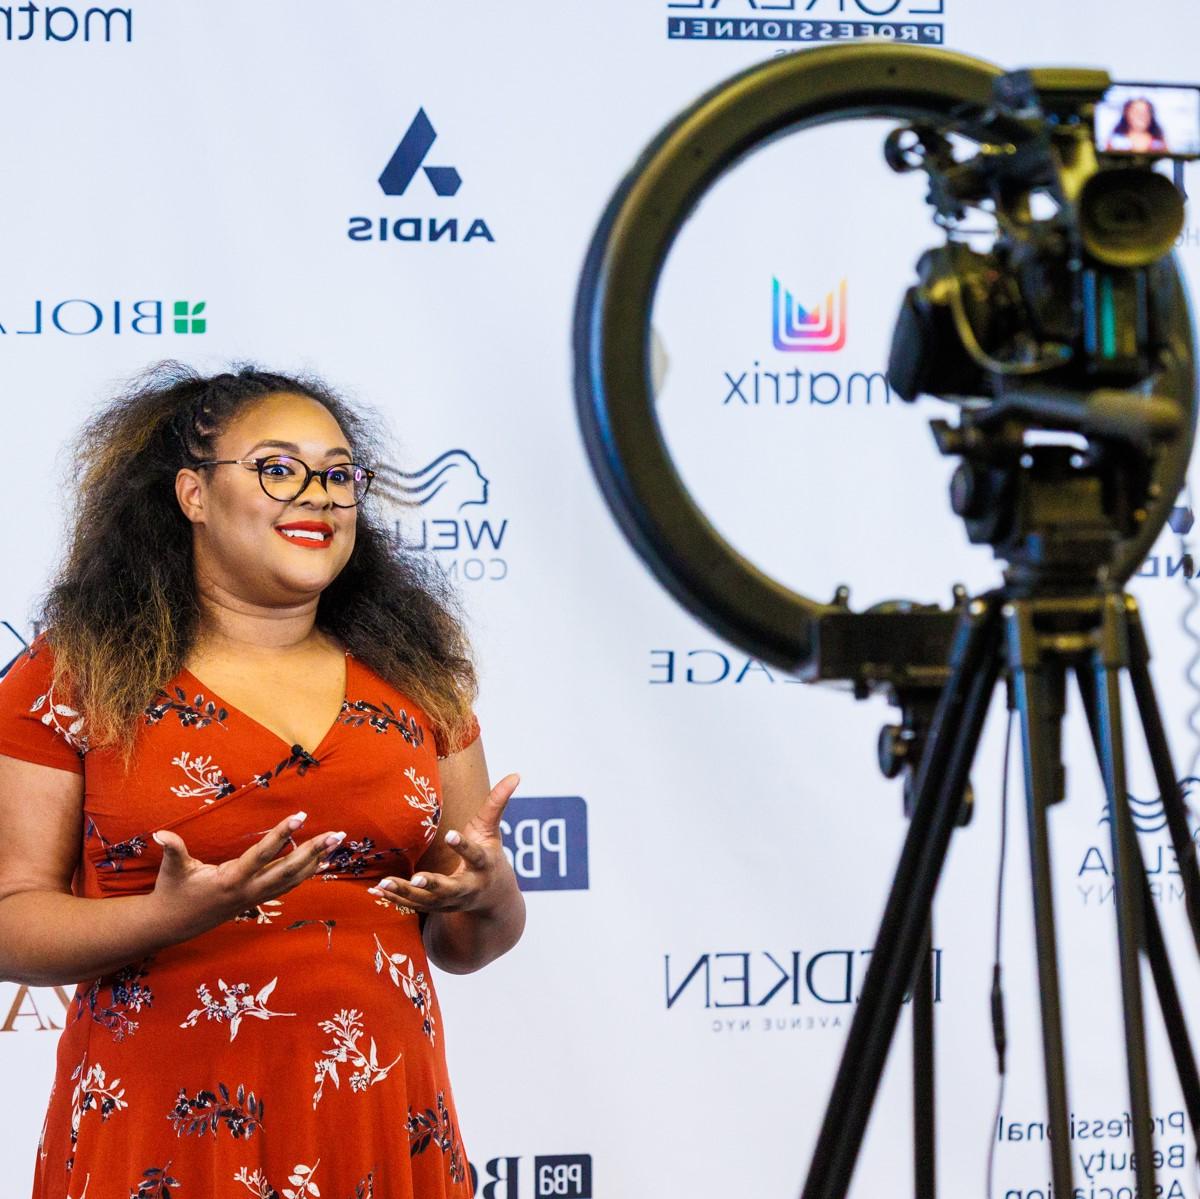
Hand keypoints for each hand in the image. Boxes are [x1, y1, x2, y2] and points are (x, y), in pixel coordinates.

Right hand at [149, 812, 345, 939]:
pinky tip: (322, 862)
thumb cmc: (173, 891)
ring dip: (316, 860)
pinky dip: (307, 873)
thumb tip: (160, 833)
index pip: (262, 855)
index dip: (281, 835)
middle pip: (288, 870)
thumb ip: (173, 850)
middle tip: (337, 834)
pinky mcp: (257, 900)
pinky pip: (287, 886)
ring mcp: (255, 898)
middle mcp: (248, 891)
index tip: (300, 816)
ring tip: (337, 842)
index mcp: (231, 880)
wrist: (173, 924)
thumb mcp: (173, 870)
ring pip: (292, 879)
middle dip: (314, 851)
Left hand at [369, 773, 519, 913]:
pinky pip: (414, 905)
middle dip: (433, 885)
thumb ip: (498, 803)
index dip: (463, 845)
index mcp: (483, 865)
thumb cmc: (489, 855)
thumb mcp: (493, 830)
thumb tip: (515, 774)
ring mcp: (452, 901)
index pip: (474, 854)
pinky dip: (396, 899)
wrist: (493, 898)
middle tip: (416, 878)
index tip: (450, 834)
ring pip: (427, 901)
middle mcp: (468, 887)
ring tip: (384, 883)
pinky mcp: (437, 908)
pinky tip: (377, 890)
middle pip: (450, 888)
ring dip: (405, 893)